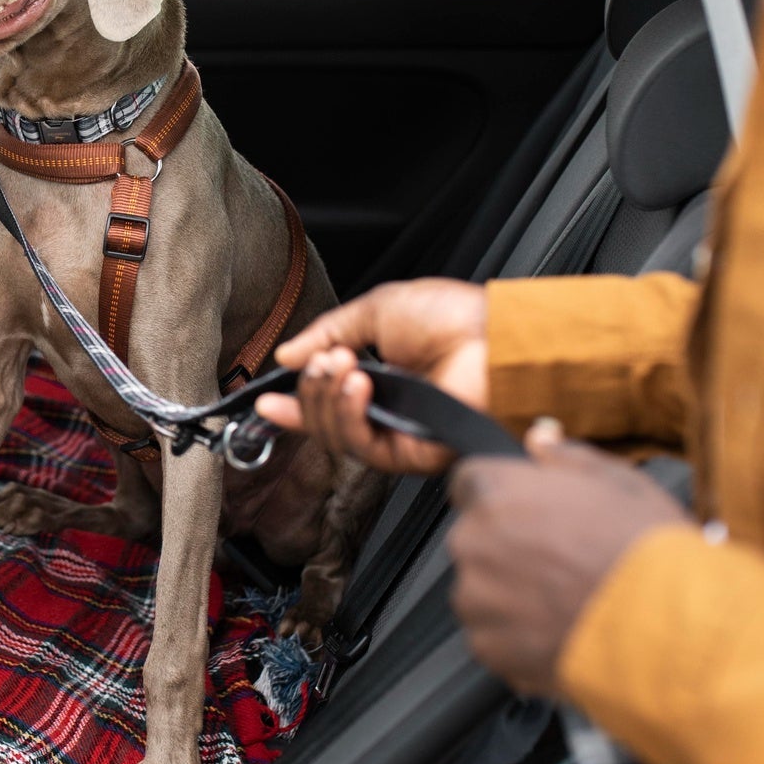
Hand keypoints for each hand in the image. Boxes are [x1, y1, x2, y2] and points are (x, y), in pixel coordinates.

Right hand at [254, 278, 487, 472]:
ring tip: (342, 365)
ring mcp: (399, 432)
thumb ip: (328, 332)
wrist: (496, 336)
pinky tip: (358, 387)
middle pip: (324, 420)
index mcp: (382, 377)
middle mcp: (388, 409)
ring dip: (327, 400)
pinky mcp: (412, 453)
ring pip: (338, 436)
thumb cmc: (454, 318)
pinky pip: (364, 448)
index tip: (267, 400)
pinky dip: (350, 417)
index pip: (327, 400)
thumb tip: (287, 355)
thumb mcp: (376, 310)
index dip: (295, 402)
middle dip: (312, 389)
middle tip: (324, 360)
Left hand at [447, 420, 689, 694]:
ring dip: (510, 594)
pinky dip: (518, 638)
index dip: (504, 497)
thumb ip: (566, 456)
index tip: (531, 513)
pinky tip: (563, 631)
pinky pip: (492, 637)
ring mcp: (476, 599)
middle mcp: (474, 543)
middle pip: (475, 538)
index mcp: (496, 493)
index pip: (470, 481)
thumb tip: (539, 439)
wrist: (668, 630)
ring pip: (481, 590)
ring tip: (567, 600)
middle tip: (562, 560)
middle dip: (508, 547)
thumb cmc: (646, 553)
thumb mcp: (619, 481)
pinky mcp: (489, 648)